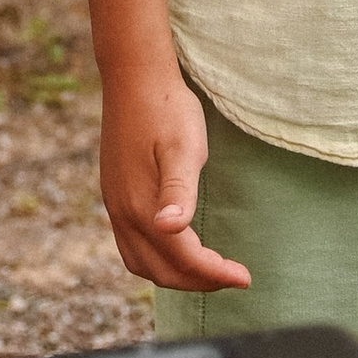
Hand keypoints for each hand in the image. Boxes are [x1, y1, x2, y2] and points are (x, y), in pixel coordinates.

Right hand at [98, 65, 252, 290]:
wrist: (133, 76)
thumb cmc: (166, 108)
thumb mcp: (183, 147)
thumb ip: (179, 191)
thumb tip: (171, 229)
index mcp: (143, 204)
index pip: (183, 258)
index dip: (215, 273)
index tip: (245, 277)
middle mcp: (123, 212)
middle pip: (161, 271)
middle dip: (198, 281)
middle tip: (232, 276)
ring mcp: (114, 204)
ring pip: (141, 264)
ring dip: (175, 276)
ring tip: (207, 270)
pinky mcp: (113, 194)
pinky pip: (130, 245)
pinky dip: (155, 260)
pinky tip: (175, 246)